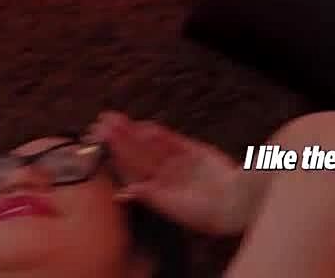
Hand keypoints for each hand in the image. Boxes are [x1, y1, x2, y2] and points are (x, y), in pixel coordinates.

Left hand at [86, 111, 251, 235]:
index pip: (131, 170)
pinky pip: (172, 140)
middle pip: (138, 154)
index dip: (116, 156)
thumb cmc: (205, 213)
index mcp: (157, 191)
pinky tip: (144, 126)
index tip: (99, 144)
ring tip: (117, 120)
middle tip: (102, 123)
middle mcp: (165, 176)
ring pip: (151, 145)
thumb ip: (148, 196)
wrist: (234, 203)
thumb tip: (121, 194)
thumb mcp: (171, 208)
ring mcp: (179, 163)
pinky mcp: (194, 151)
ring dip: (134, 132)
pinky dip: (159, 134)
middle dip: (120, 139)